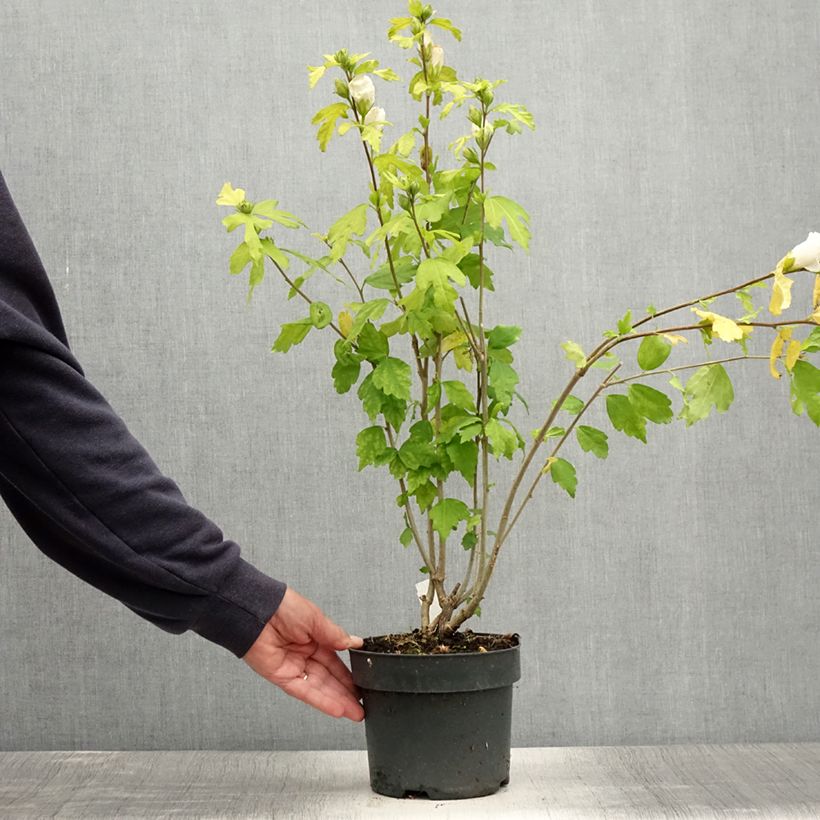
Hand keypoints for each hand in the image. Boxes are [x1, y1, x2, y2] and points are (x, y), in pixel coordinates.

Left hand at [243, 588, 364, 720]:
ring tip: (355, 712)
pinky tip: (336, 709)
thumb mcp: (316, 619)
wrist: (256, 611)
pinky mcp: (281, 676)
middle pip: (329, 678)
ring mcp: (293, 666)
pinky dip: (320, 701)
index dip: (349, 674)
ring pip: (319, 688)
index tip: (364, 683)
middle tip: (362, 705)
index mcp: (314, 638)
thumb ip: (335, 636)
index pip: (335, 661)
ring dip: (338, 701)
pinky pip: (303, 691)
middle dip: (347, 693)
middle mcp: (304, 654)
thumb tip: (355, 643)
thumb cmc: (282, 607)